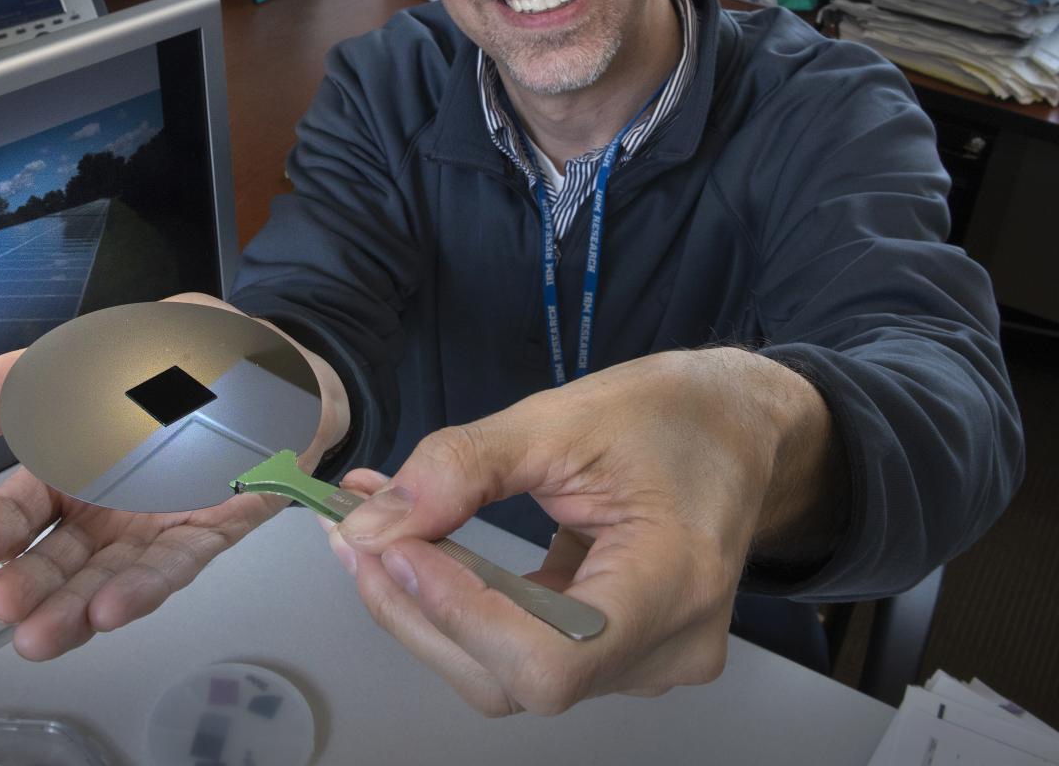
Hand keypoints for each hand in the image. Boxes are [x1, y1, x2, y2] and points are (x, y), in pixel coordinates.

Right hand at [0, 293, 348, 659]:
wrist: (277, 364)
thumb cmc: (187, 358)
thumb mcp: (98, 355)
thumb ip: (29, 383)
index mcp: (72, 462)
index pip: (21, 504)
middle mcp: (109, 505)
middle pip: (58, 554)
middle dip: (27, 583)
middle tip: (0, 604)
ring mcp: (156, 524)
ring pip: (107, 576)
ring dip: (73, 608)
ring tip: (41, 636)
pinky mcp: (208, 533)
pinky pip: (174, 566)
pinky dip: (143, 589)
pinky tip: (112, 608)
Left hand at [325, 348, 835, 714]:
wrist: (736, 426)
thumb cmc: (671, 412)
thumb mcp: (560, 418)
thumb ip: (462, 469)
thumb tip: (372, 525)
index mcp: (675, 582)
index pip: (550, 657)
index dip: (460, 615)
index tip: (390, 548)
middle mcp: (668, 648)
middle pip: (515, 678)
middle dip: (418, 610)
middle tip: (353, 534)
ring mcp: (646, 663)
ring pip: (509, 675)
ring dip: (427, 609)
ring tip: (372, 534)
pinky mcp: (618, 656)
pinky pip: (524, 652)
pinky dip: (461, 605)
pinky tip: (418, 552)